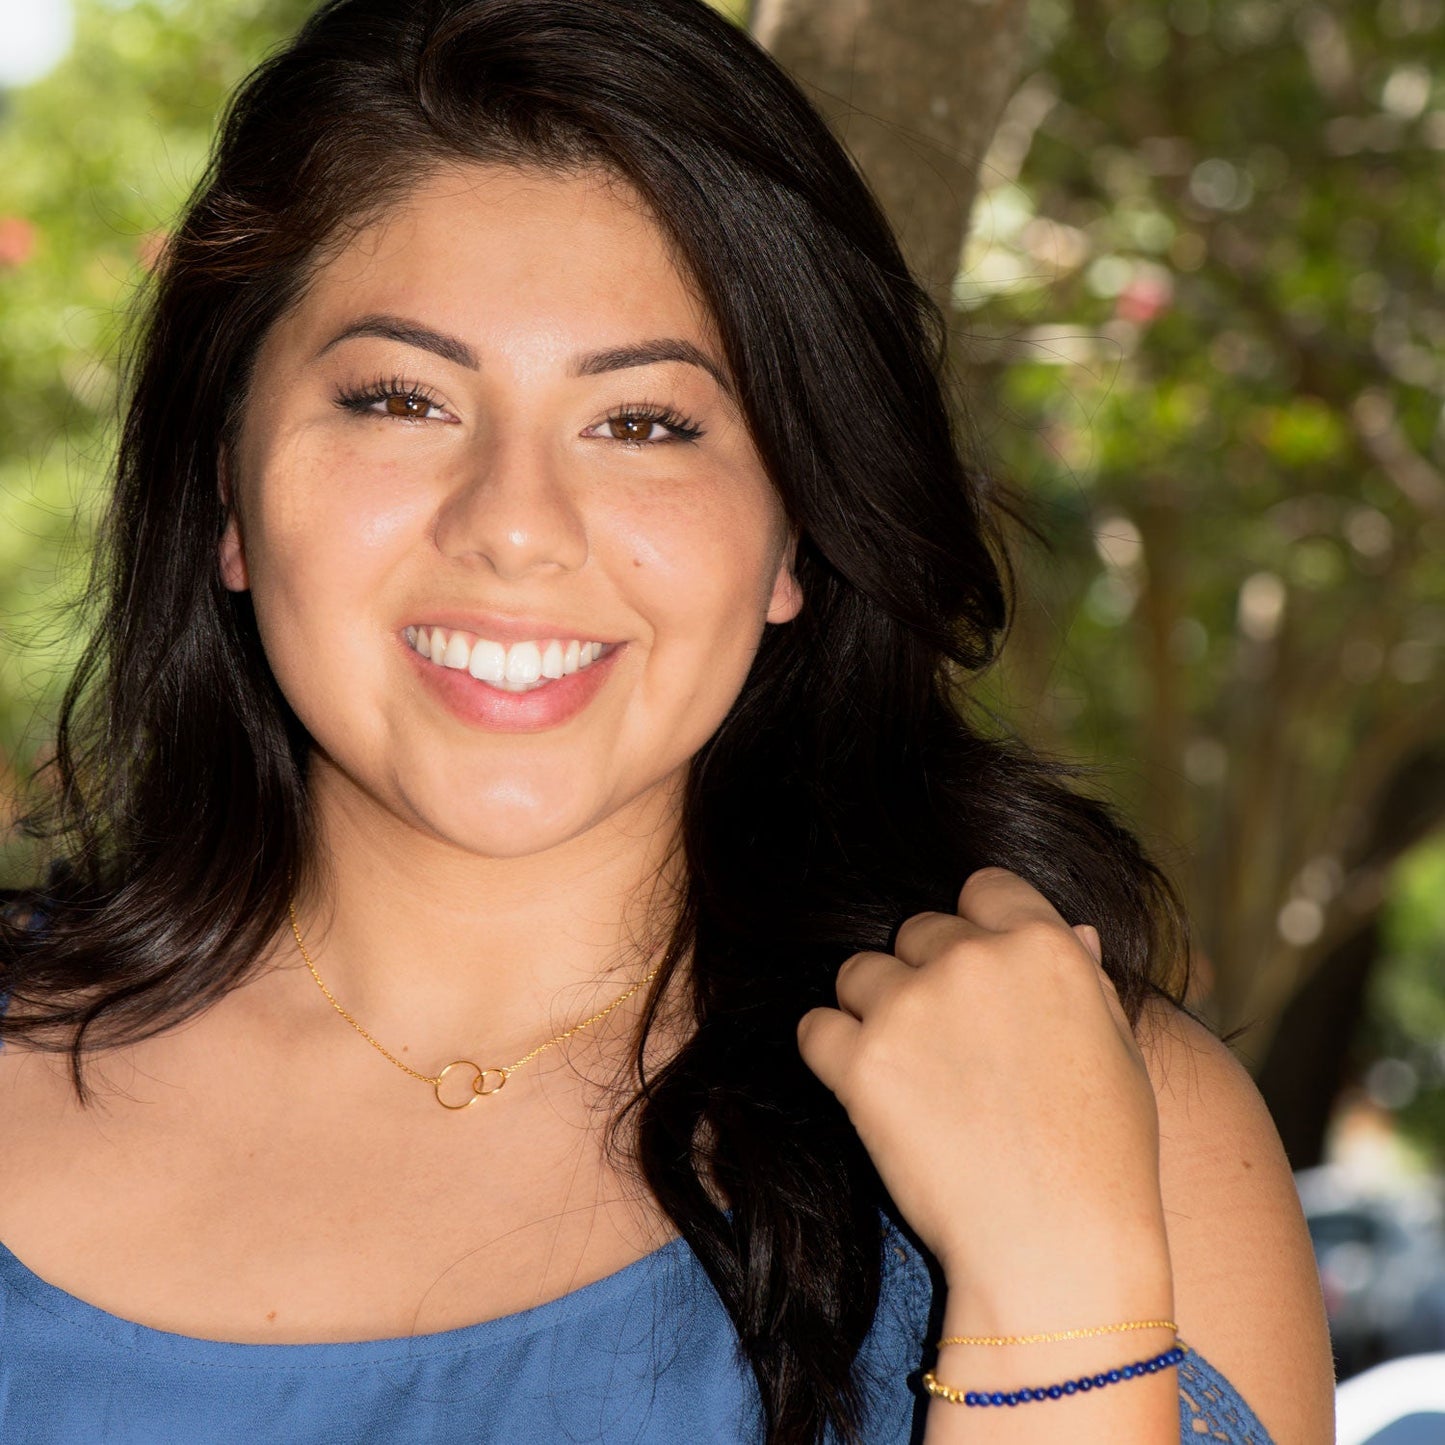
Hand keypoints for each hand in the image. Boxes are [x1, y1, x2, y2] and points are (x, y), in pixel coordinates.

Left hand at [796, 867, 1170, 1310]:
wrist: (1056, 1248)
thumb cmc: (1103, 1158)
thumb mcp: (1118, 1053)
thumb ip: (1084, 981)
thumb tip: (1070, 931)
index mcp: (1043, 945)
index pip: (983, 887)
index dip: (977, 927)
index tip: (978, 977)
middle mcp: (973, 959)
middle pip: (916, 931)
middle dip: (924, 977)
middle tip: (949, 1049)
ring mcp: (912, 1005)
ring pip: (859, 973)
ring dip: (874, 1012)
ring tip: (913, 1078)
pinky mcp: (861, 1060)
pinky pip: (816, 1028)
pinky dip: (833, 1056)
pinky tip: (868, 1094)